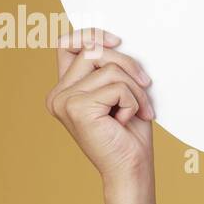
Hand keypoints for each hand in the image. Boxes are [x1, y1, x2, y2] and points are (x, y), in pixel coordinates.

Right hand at [45, 27, 157, 203]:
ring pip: (109, 68)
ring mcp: (64, 101)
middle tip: (146, 87)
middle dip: (128, 65)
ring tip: (139, 110)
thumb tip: (113, 40)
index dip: (91, 35)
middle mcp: (58, 95)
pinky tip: (128, 120)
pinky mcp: (77, 108)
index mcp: (64, 89)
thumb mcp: (120, 92)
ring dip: (135, 88)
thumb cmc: (130, 133)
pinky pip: (117, 86)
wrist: (132, 169)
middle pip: (94, 51)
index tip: (117, 41)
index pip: (67, 44)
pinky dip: (133, 101)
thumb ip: (109, 68)